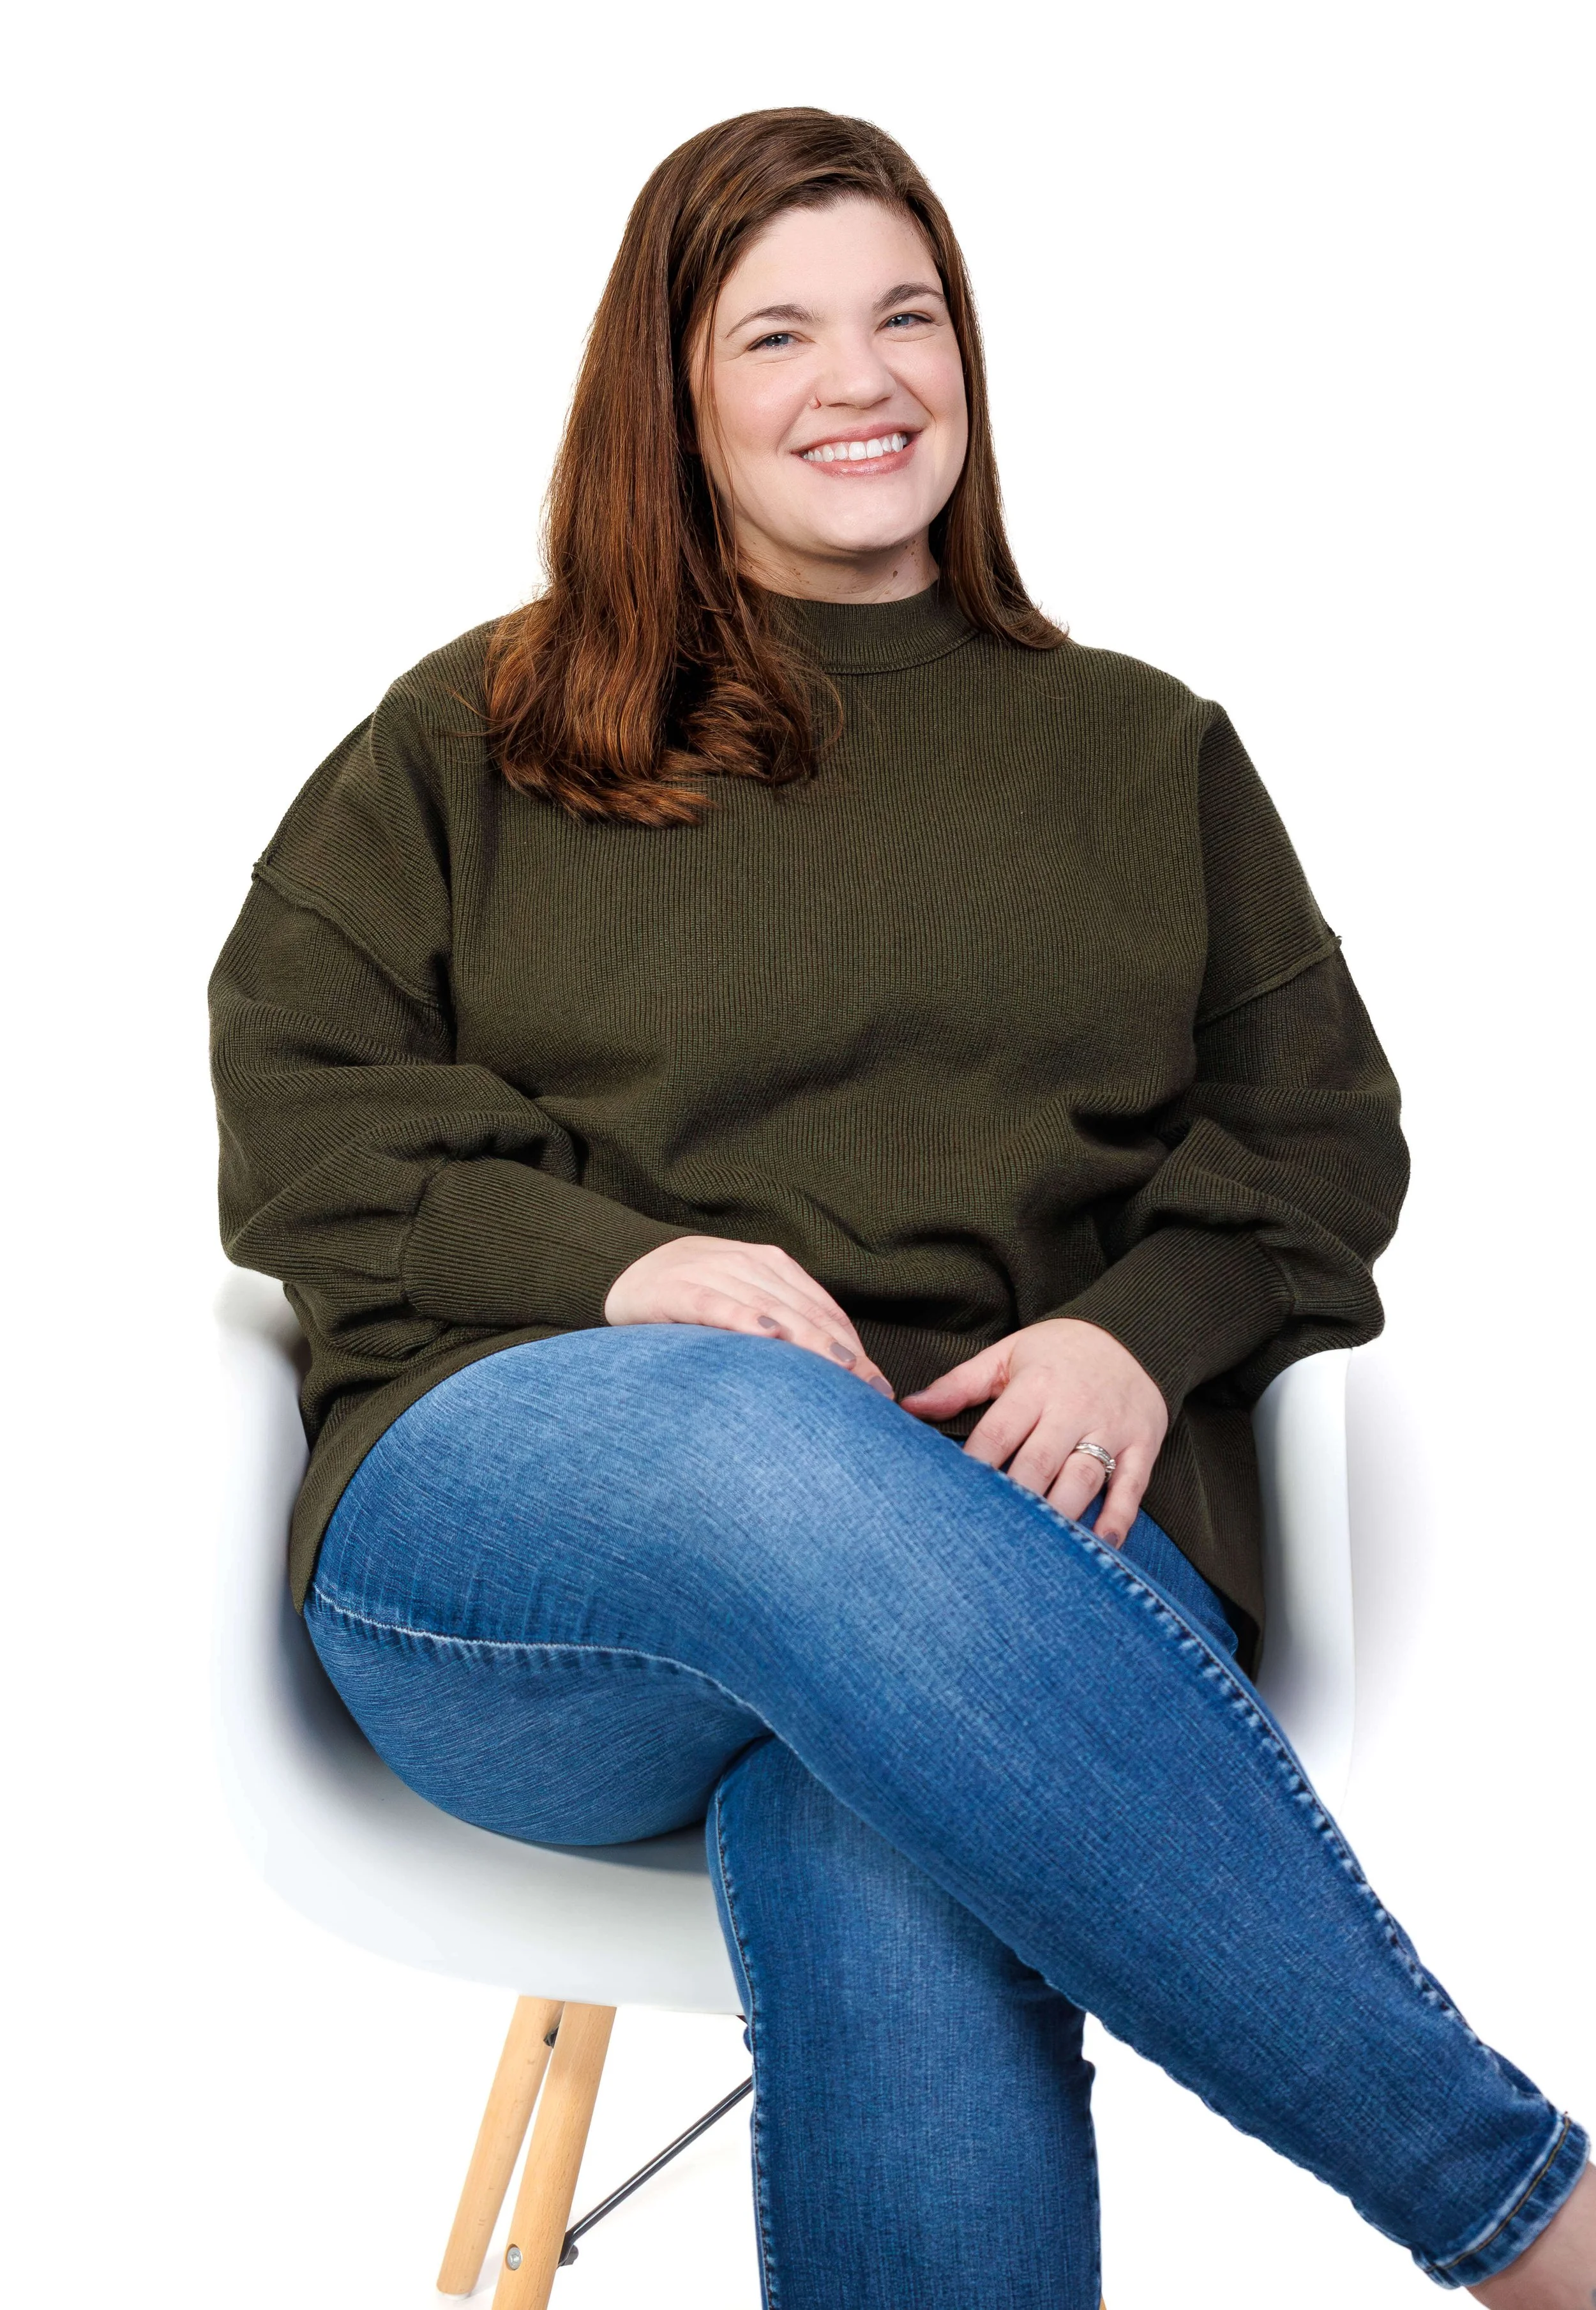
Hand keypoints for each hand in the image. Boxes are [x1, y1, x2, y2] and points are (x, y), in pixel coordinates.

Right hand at [604, 1235, 895, 1396]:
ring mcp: (713, 1272)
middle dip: (842, 1353)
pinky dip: (742, 1317)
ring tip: (839, 1370)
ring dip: (807, 1340)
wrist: (631, 1270)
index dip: (854, 1346)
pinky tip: (765, 1335)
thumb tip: (840, 1370)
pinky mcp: (677, 1288)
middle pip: (805, 1312)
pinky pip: (715, 1303)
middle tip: (870, 1390)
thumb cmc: (699, 1297)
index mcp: (773, 1266)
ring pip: (770, 1308)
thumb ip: (785, 1324)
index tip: (878, 1386)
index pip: (823, 1309)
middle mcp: (750, 1264)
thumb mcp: (746, 1300)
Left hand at [899, 1317, 1167, 1543]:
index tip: (954, 1498)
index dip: (976, 1466)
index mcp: (1036, 1384)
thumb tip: (909, 1408)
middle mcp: (1073, 1406)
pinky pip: (1132, 1486)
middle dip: (1015, 1498)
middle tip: (988, 1536)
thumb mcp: (1006, 1356)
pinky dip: (1118, 1518)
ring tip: (1036, 1548)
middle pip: (1039, 1461)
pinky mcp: (1143, 1444)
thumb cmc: (1056, 1353)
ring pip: (1083, 1477)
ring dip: (1060, 1513)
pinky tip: (1100, 1545)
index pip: (999, 1431)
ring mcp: (1111, 1427)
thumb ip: (958, 1384)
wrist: (1133, 1334)